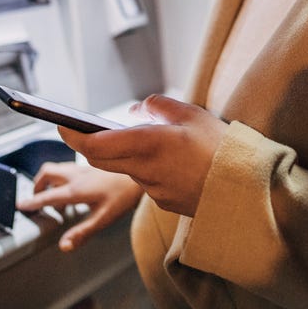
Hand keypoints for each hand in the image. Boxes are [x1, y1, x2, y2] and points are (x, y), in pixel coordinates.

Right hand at [17, 163, 142, 251]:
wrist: (140, 169)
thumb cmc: (124, 195)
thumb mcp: (103, 219)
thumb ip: (82, 233)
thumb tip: (63, 246)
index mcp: (76, 190)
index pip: (47, 197)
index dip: (32, 202)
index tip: (20, 206)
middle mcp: (76, 175)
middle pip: (46, 173)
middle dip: (37, 185)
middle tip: (35, 198)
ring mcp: (83, 167)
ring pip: (56, 167)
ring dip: (48, 179)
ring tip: (52, 194)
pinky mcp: (90, 164)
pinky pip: (68, 167)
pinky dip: (61, 176)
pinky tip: (72, 186)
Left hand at [57, 94, 228, 216]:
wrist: (246, 189)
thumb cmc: (221, 147)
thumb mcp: (191, 113)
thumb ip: (156, 106)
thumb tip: (134, 112)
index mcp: (149, 144)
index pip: (95, 144)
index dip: (73, 135)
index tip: (61, 124)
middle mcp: (144, 170)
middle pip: (101, 159)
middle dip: (91, 145)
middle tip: (88, 130)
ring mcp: (152, 190)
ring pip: (125, 169)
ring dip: (126, 156)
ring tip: (152, 140)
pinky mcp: (163, 202)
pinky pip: (145, 181)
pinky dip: (147, 169)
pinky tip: (171, 161)